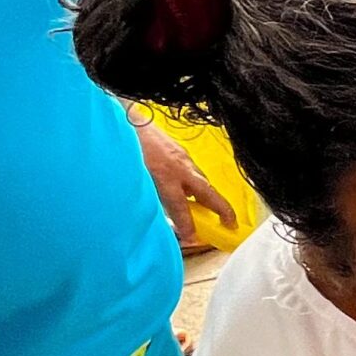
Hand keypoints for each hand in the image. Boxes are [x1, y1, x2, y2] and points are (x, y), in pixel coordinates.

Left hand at [135, 117, 237, 254]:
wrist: (124, 117)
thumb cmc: (125, 149)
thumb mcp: (133, 177)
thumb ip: (147, 197)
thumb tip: (157, 214)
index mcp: (165, 176)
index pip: (181, 207)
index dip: (187, 224)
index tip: (193, 238)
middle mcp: (179, 166)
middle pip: (206, 191)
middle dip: (221, 209)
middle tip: (231, 223)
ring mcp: (181, 155)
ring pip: (201, 179)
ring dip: (207, 194)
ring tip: (210, 208)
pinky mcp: (178, 148)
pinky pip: (192, 169)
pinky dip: (194, 181)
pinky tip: (187, 186)